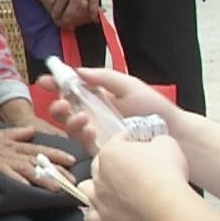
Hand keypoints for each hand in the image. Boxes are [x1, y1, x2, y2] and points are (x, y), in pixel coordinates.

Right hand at [0, 124, 74, 185]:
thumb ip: (15, 134)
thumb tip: (32, 131)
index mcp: (13, 142)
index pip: (40, 148)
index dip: (57, 154)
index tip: (73, 160)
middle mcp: (10, 149)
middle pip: (39, 159)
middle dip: (56, 170)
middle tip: (73, 180)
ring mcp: (1, 157)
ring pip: (27, 167)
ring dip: (43, 177)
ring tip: (57, 188)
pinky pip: (7, 174)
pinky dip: (18, 180)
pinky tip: (29, 188)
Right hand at [38, 65, 178, 153]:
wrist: (175, 134)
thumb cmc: (155, 109)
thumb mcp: (129, 85)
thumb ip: (104, 77)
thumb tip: (79, 71)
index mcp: (100, 96)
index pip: (73, 89)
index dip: (57, 84)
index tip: (45, 80)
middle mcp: (95, 114)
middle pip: (67, 110)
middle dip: (58, 106)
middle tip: (60, 103)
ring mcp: (98, 132)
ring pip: (72, 128)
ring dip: (69, 121)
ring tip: (81, 117)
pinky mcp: (102, 149)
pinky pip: (84, 144)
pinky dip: (83, 136)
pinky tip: (90, 131)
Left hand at [82, 135, 189, 220]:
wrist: (168, 205)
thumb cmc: (166, 173)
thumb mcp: (166, 143)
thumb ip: (156, 140)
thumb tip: (156, 143)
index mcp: (110, 152)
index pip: (118, 141)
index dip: (132, 141)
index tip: (142, 145)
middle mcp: (99, 174)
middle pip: (100, 164)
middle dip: (114, 164)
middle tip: (133, 168)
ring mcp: (100, 198)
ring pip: (87, 189)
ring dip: (97, 188)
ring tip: (112, 190)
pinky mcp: (105, 220)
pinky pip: (91, 218)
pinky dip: (96, 215)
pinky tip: (106, 213)